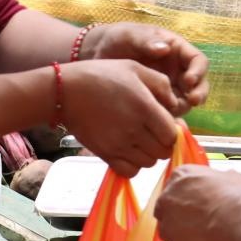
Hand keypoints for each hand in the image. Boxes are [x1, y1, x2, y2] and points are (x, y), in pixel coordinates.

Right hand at [62, 59, 179, 178]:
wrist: (65, 90)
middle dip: (162, 143)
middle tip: (153, 132)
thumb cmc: (101, 75)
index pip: (172, 135)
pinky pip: (130, 171)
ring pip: (148, 163)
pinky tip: (128, 151)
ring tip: (139, 140)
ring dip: (148, 154)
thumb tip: (175, 106)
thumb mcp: (135, 68)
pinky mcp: (105, 154)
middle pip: (163, 152)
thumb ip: (161, 84)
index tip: (165, 123)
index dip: (173, 131)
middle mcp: (134, 130)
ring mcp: (118, 145)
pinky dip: (133, 165)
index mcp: (145, 107)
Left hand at [82, 24, 209, 114]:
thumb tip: (165, 49)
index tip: (189, 81)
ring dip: (183, 107)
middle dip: (198, 93)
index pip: (198, 60)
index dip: (198, 71)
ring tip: (170, 111)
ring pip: (186, 100)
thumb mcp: (130, 36)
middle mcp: (178, 69)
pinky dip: (168, 116)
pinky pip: (169, 111)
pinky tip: (159, 119)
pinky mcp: (158, 101)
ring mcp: (169, 86)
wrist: (97, 56)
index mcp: (177, 50)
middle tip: (191, 102)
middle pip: (198, 84)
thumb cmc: (117, 39)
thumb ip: (146, 41)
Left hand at [154, 165, 240, 240]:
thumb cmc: (234, 198)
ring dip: (181, 235)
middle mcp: (167, 198)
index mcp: (180, 176)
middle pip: (165, 209)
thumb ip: (217, 179)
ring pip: (168, 231)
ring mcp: (168, 224)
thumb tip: (224, 182)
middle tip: (198, 220)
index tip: (197, 202)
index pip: (174, 186)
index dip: (187, 196)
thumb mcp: (230, 178)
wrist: (236, 222)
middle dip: (178, 216)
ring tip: (203, 236)